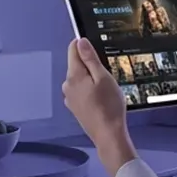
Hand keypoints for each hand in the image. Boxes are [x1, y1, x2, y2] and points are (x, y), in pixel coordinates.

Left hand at [63, 38, 133, 172]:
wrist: (108, 134)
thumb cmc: (109, 106)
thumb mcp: (103, 77)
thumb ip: (90, 58)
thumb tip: (80, 42)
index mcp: (73, 75)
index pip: (73, 49)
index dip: (84, 45)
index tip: (97, 50)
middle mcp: (67, 85)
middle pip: (76, 64)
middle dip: (90, 65)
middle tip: (106, 76)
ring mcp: (69, 97)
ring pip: (79, 79)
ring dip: (91, 79)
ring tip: (105, 91)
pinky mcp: (74, 107)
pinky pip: (81, 91)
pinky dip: (89, 91)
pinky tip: (101, 100)